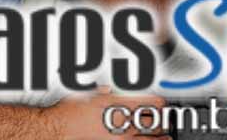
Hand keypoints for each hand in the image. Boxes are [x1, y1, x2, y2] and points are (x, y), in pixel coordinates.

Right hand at [46, 90, 170, 138]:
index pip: (141, 102)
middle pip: (147, 120)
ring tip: (167, 137)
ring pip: (145, 138)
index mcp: (113, 104)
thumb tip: (107, 90)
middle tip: (165, 117)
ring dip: (158, 137)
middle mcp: (118, 121)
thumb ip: (99, 92)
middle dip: (159, 119)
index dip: (155, 101)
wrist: (60, 128)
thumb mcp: (84, 94)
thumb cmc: (69, 111)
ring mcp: (118, 136)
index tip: (161, 101)